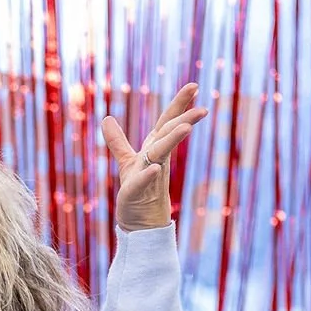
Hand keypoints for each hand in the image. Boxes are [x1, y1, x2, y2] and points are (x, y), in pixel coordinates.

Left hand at [101, 83, 206, 231]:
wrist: (138, 224)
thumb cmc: (137, 193)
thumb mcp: (127, 161)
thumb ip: (117, 141)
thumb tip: (106, 118)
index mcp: (154, 149)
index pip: (167, 122)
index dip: (179, 104)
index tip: (194, 86)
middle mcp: (155, 160)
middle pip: (169, 134)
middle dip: (184, 119)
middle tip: (203, 109)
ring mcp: (148, 175)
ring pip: (161, 153)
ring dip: (172, 139)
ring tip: (185, 127)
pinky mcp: (136, 193)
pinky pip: (143, 181)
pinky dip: (149, 173)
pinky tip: (155, 168)